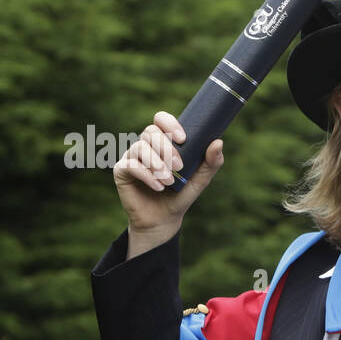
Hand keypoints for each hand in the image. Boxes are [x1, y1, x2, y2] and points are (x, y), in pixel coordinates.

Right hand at [112, 110, 224, 252]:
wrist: (164, 219)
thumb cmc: (181, 195)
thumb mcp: (200, 180)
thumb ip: (211, 162)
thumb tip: (218, 142)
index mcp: (163, 142)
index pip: (161, 119)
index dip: (170, 124)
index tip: (183, 139)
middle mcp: (146, 145)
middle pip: (150, 132)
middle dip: (166, 148)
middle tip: (179, 166)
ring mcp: (132, 157)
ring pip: (139, 147)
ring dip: (157, 163)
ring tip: (169, 181)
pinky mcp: (122, 171)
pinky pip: (131, 165)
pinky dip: (147, 175)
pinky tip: (158, 186)